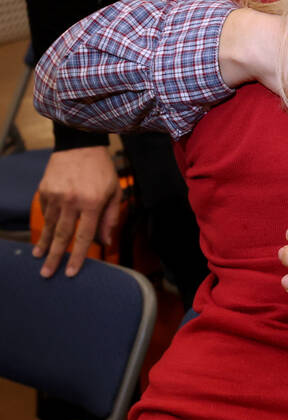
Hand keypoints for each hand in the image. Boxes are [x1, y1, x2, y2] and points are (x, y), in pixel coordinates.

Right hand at [32, 147, 121, 277]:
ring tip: (39, 258)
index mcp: (92, 203)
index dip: (78, 256)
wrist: (81, 145)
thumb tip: (105, 242)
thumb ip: (110, 218)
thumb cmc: (102, 171)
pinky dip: (45, 224)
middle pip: (62, 235)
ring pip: (49, 226)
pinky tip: (43, 234)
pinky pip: (45, 212)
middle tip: (47, 274)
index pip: (84, 237)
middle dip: (54, 257)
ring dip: (44, 244)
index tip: (71, 272)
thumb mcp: (114, 192)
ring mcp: (56, 195)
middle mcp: (72, 201)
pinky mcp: (45, 190)